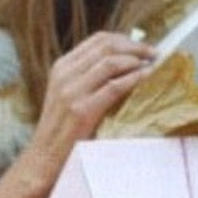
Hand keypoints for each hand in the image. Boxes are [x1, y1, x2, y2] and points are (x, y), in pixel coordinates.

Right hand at [26, 31, 154, 181]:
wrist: (43, 157)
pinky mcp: (82, 110)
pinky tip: (146, 77)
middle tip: (154, 52)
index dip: (125, 39)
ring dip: (136, 60)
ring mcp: (72, 91)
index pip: (98, 40)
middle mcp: (65, 74)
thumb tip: (125, 65)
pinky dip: (134, 78)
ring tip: (152, 64)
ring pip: (111, 62)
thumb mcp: (69, 95)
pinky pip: (114, 86)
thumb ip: (88, 78)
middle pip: (107, 46)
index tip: (142, 47)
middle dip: (135, 47)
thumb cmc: (62, 130)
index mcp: (62, 67)